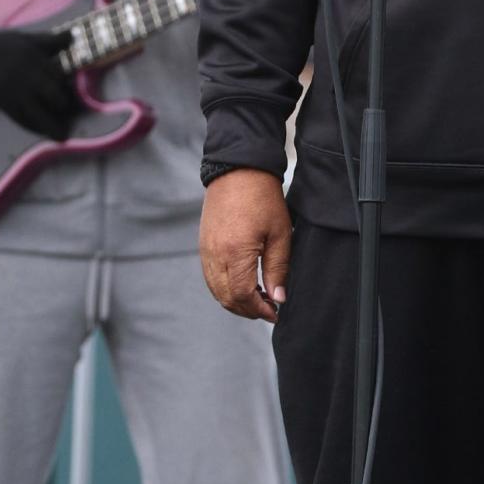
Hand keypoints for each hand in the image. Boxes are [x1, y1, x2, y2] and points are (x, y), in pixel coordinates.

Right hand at [0, 26, 77, 140]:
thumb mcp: (23, 38)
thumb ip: (48, 40)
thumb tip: (73, 36)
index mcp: (34, 56)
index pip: (59, 74)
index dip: (67, 85)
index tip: (70, 92)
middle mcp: (27, 74)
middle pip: (54, 95)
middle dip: (63, 105)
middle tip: (66, 110)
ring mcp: (14, 89)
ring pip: (39, 112)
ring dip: (52, 125)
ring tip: (61, 134)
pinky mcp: (1, 101)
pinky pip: (21, 118)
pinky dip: (33, 127)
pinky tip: (41, 131)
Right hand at [199, 168, 291, 322]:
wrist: (238, 170)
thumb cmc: (262, 198)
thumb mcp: (279, 234)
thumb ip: (277, 269)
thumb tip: (278, 298)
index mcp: (235, 253)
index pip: (242, 296)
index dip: (259, 310)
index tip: (274, 312)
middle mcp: (215, 255)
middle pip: (227, 298)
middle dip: (248, 310)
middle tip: (268, 308)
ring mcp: (206, 250)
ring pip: (216, 291)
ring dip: (235, 301)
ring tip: (258, 298)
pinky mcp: (203, 245)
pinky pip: (210, 277)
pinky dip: (224, 288)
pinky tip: (242, 283)